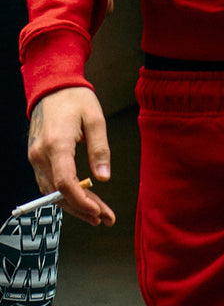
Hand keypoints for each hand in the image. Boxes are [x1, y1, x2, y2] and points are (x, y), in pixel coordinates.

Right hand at [27, 87, 115, 226]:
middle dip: (83, 210)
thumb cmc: (75, 100)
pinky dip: (66, 196)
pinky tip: (85, 203)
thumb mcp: (96, 121)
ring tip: (99, 216)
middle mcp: (40, 154)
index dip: (81, 202)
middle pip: (59, 193)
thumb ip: (100, 150)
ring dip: (76, 206)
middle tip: (107, 219)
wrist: (52, 86)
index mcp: (56, 144)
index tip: (99, 212)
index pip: (65, 183)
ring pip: (52, 192)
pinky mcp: (38, 158)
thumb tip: (104, 177)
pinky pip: (50, 184)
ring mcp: (36, 157)